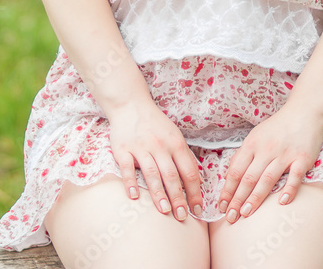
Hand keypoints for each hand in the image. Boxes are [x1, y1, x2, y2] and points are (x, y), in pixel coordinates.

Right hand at [108, 100, 203, 222]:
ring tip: (165, 211)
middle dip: (179, 198)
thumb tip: (198, 182)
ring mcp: (141, 148)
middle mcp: (159, 146)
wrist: (130, 105)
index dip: (195, 192)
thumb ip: (184, 156)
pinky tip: (135, 196)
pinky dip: (130, 182)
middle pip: (172, 176)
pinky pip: (127, 168)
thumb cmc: (155, 124)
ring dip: (159, 194)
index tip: (198, 209)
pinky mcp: (123, 149)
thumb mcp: (174, 135)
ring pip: (152, 174)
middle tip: (182, 217)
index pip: (189, 171)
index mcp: (175, 143)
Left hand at [218, 107, 322, 223]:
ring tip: (246, 214)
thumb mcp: (256, 135)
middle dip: (237, 199)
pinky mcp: (302, 158)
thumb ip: (244, 154)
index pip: (236, 170)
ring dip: (255, 198)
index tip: (221, 205)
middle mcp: (266, 149)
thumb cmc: (278, 127)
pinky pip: (294, 177)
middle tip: (230, 217)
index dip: (227, 189)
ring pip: (267, 179)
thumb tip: (230, 174)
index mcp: (252, 144)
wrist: (304, 112)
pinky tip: (281, 202)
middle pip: (248, 178)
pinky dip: (288, 190)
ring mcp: (284, 154)